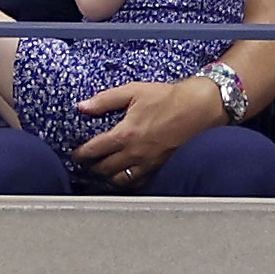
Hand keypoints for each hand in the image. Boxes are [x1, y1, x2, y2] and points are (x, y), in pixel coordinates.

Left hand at [71, 76, 226, 181]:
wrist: (199, 108)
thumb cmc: (166, 98)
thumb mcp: (132, 91)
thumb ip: (105, 100)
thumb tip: (82, 106)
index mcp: (125, 134)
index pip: (95, 150)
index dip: (81, 154)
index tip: (75, 155)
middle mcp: (135, 153)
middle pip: (105, 168)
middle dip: (92, 167)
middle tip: (86, 164)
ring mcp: (149, 163)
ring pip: (122, 180)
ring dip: (109, 177)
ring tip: (102, 172)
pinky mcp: (161, 167)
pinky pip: (141, 182)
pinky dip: (129, 182)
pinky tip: (124, 177)